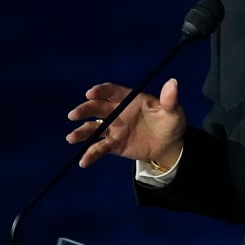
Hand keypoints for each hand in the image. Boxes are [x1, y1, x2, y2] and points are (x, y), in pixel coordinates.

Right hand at [66, 78, 186, 167]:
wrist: (169, 145)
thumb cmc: (170, 122)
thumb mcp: (173, 112)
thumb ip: (170, 99)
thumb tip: (173, 83)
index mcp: (129, 99)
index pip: (111, 91)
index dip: (101, 91)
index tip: (91, 93)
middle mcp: (117, 112)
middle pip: (97, 108)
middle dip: (85, 110)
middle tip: (74, 115)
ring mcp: (114, 128)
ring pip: (93, 128)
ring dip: (82, 132)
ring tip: (71, 138)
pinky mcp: (114, 145)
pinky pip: (99, 149)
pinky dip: (91, 155)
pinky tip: (84, 162)